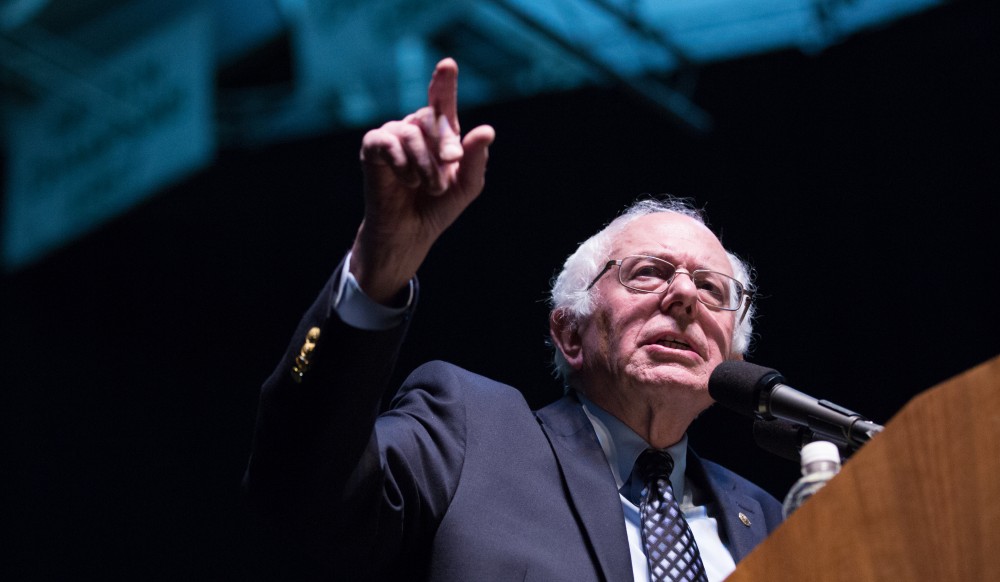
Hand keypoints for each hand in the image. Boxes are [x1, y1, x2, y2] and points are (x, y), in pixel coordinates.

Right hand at [351, 58, 494, 303]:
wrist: (411, 232)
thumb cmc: (438, 207)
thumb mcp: (467, 185)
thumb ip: (476, 158)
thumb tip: (486, 130)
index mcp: (439, 134)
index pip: (441, 102)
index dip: (444, 83)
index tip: (448, 65)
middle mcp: (414, 129)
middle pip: (429, 116)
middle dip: (444, 141)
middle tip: (451, 164)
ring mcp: (392, 136)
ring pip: (410, 132)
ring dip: (425, 163)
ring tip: (430, 186)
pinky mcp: (372, 148)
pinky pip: (386, 141)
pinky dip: (402, 162)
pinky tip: (408, 181)